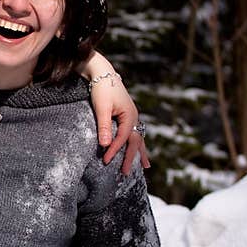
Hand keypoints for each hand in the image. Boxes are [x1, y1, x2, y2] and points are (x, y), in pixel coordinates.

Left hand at [83, 51, 150, 174]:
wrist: (102, 72)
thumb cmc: (101, 89)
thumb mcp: (101, 108)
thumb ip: (104, 127)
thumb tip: (106, 145)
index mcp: (130, 116)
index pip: (123, 138)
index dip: (115, 150)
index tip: (105, 161)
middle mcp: (134, 117)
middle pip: (134, 141)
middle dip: (130, 158)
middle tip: (125, 174)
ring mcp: (131, 117)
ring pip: (137, 138)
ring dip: (139, 153)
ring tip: (145, 167)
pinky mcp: (126, 115)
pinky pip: (133, 133)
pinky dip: (135, 144)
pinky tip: (137, 149)